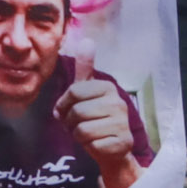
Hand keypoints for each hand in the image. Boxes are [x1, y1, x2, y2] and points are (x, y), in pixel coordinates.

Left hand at [56, 69, 141, 187]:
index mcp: (107, 87)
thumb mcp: (87, 92)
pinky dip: (89, 146)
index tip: (68, 110)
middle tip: (79, 125)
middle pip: (77, 111)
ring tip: (88, 134)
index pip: (73, 91)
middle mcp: (118, 103)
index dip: (64, 104)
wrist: (112, 147)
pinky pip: (91, 144)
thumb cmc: (94, 117)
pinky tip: (98, 143)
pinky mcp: (122, 142)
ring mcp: (122, 123)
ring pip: (82, 129)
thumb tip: (87, 40)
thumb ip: (84, 68)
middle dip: (70, 122)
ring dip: (78, 135)